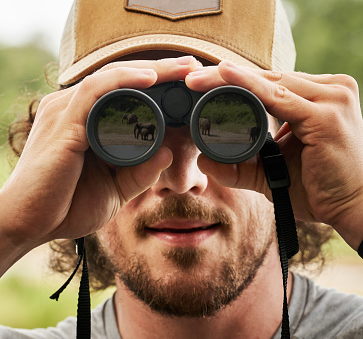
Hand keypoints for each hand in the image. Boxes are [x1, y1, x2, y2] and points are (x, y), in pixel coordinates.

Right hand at [0, 56, 199, 247]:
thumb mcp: (114, 189)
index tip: (189, 85)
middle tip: (195, 67)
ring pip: (112, 77)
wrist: (25, 224)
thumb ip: (139, 172)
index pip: (123, 92)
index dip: (157, 85)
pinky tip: (151, 78)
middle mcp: (72, 107)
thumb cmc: (64, 206)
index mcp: (83, 120)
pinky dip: (125, 80)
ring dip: (151, 70)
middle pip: (121, 77)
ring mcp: (65, 111)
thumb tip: (168, 153)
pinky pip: (96, 91)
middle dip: (161, 70)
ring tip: (184, 68)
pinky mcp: (63, 122)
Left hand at [186, 61, 362, 249]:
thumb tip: (203, 160)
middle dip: (225, 76)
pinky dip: (250, 87)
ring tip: (197, 80)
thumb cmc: (318, 188)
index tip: (200, 82)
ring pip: (270, 83)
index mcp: (318, 97)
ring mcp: (332, 98)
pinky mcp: (327, 115)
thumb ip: (240, 164)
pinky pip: (279, 99)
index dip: (234, 80)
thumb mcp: (272, 172)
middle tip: (190, 77)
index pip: (270, 83)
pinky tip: (226, 76)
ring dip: (230, 79)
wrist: (355, 208)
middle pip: (268, 77)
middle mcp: (329, 90)